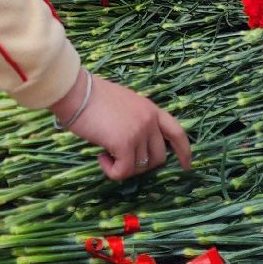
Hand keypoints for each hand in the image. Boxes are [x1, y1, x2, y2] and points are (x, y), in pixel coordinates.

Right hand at [52, 71, 191, 180]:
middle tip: (120, 159)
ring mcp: (139, 131)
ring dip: (122, 166)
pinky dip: (111, 171)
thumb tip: (136, 147)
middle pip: (158, 157)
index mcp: (151, 109)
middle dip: (141, 165)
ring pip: (139, 166)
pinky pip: (123, 171)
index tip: (187, 165)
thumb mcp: (124, 105)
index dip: (184, 151)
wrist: (76, 91)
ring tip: (105, 153)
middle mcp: (150, 120)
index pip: (177, 133)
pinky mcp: (125, 143)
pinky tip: (101, 157)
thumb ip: (136, 121)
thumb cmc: (92, 97)